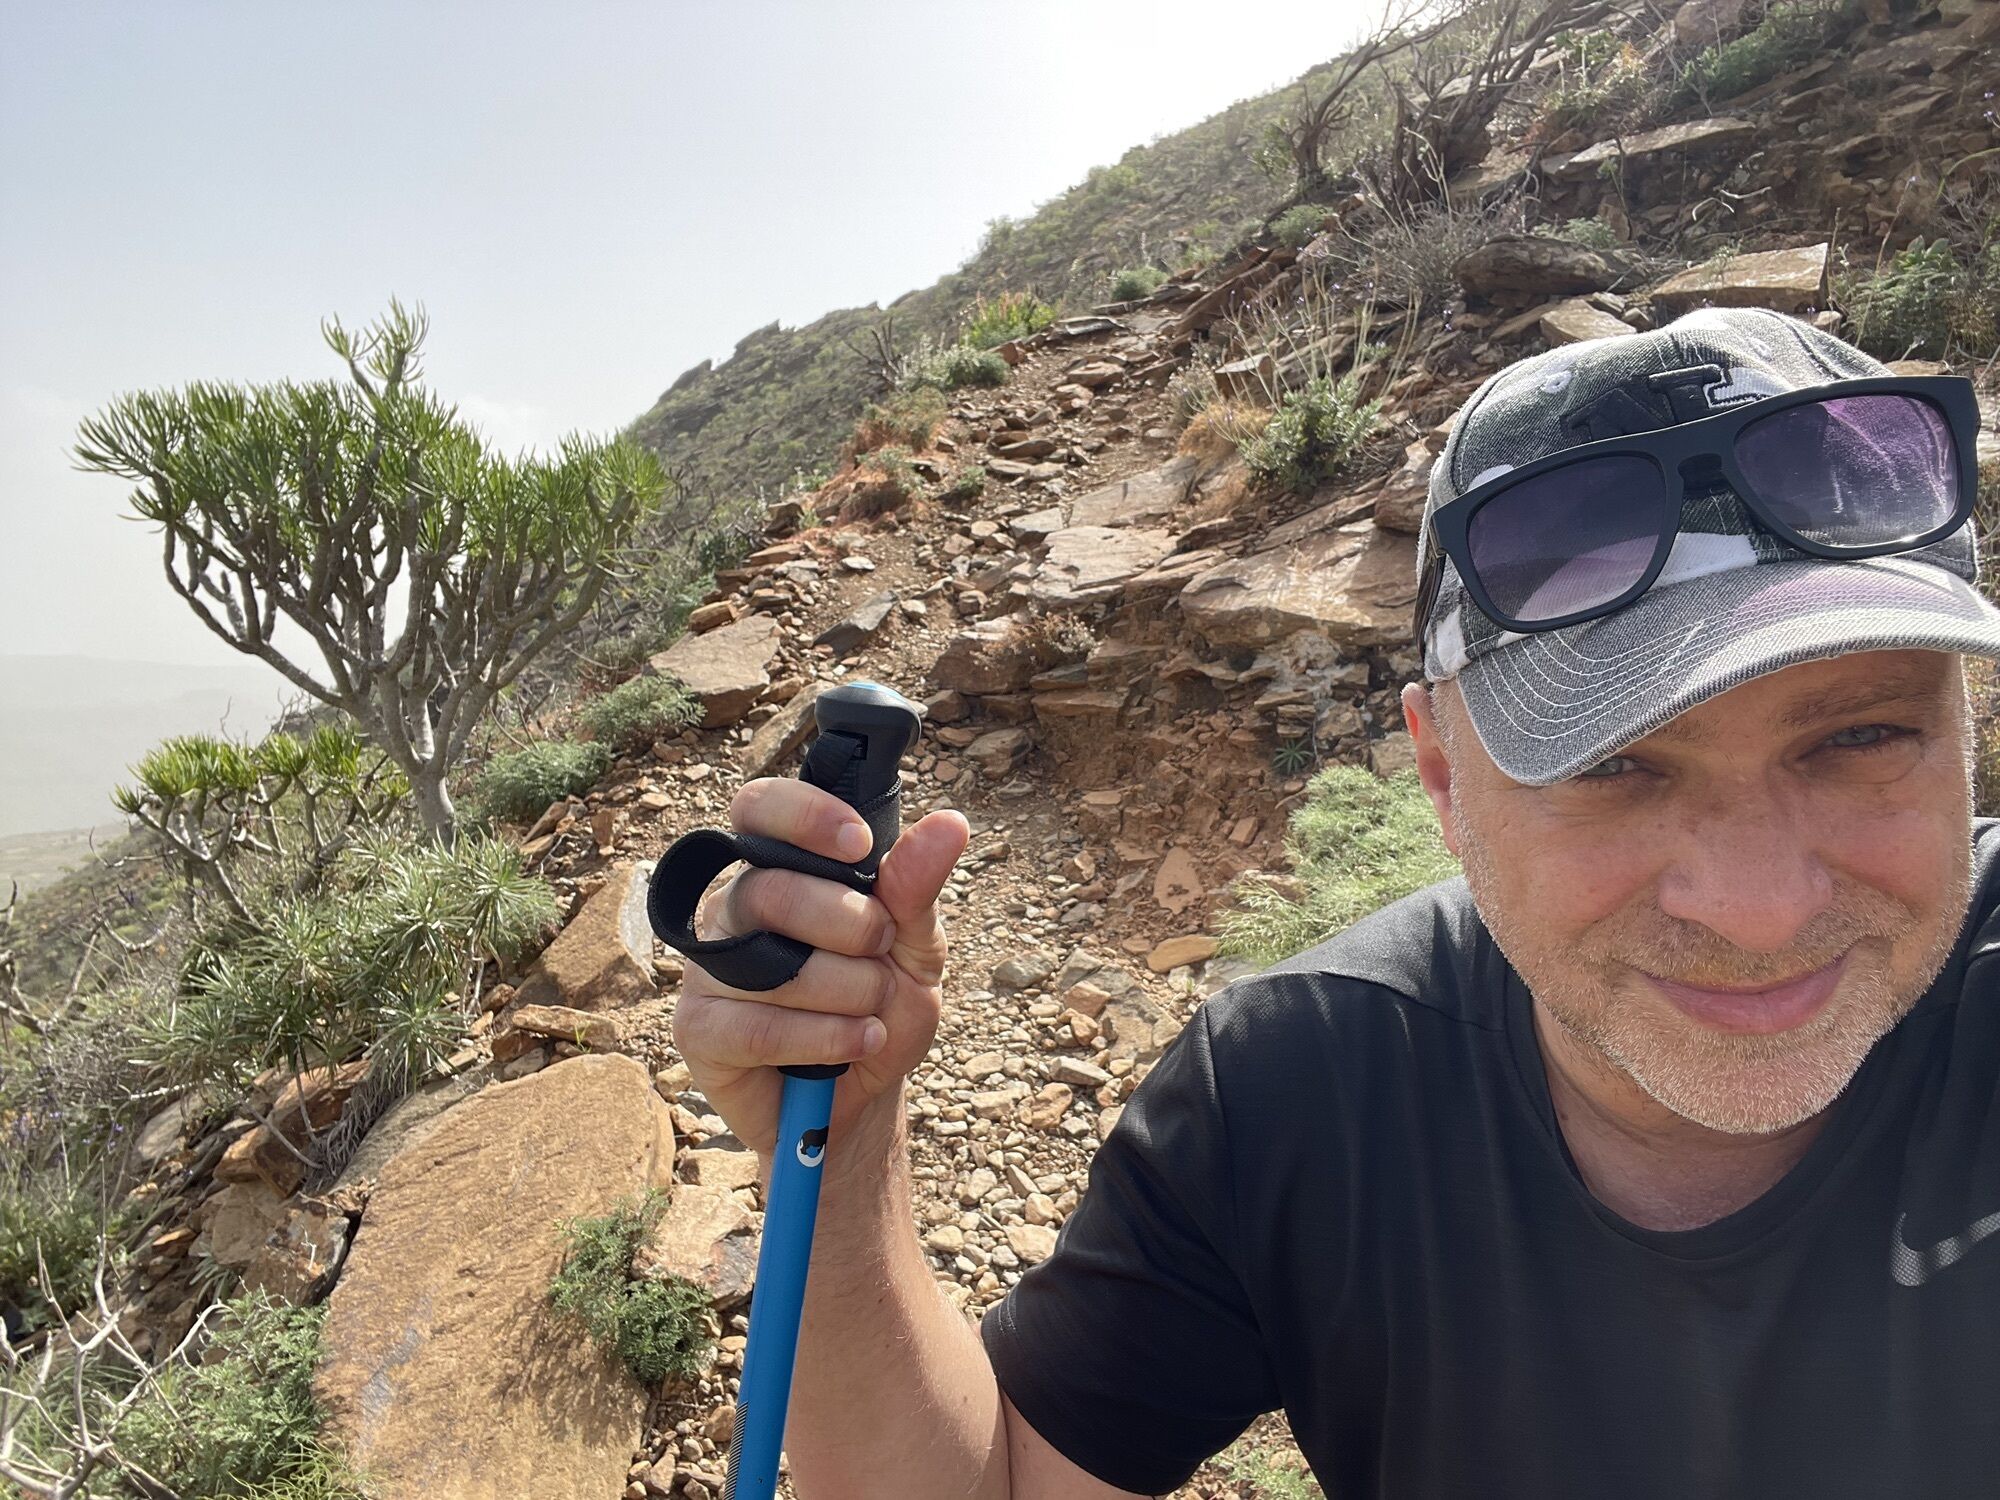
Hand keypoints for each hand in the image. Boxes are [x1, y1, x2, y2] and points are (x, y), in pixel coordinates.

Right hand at [670, 775, 970, 1161]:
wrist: (862, 1100)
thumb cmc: (878, 1008)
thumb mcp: (915, 948)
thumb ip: (917, 888)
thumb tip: (950, 823)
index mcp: (778, 871)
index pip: (760, 808)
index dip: (803, 816)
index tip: (859, 845)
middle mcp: (732, 911)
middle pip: (774, 891)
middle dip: (853, 927)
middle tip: (883, 954)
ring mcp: (707, 970)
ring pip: (772, 965)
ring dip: (848, 993)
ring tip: (871, 1014)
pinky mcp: (698, 1031)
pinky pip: (757, 1026)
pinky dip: (824, 1038)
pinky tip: (857, 1043)